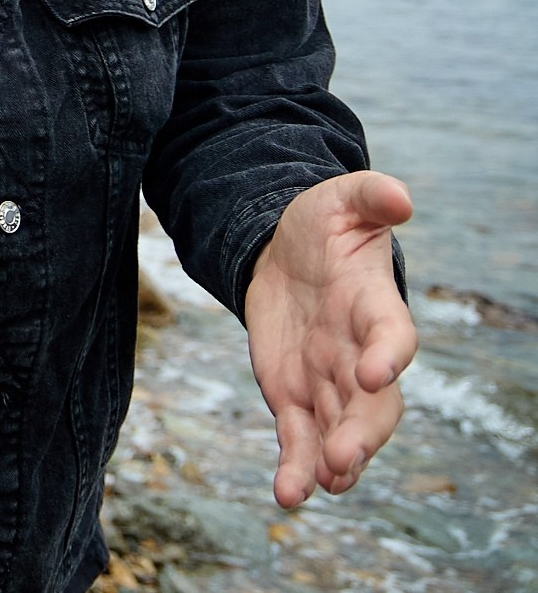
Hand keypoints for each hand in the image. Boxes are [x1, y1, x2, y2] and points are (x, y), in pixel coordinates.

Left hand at [243, 171, 417, 507]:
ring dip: (334, 459)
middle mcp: (360, 354)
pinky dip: (297, 467)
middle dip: (362, 431)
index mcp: (375, 307)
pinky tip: (290, 493)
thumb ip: (370, 197)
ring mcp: (331, 382)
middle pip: (373, 403)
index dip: (388, 353)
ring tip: (323, 483)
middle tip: (344, 457)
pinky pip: (301, 439)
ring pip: (341, 430)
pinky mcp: (297, 398)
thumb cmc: (323, 227)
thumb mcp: (341, 200)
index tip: (376, 371)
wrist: (286, 255)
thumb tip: (400, 195)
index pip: (392, 335)